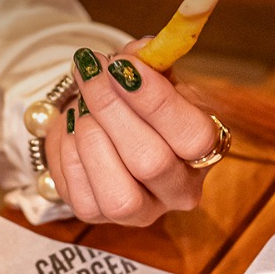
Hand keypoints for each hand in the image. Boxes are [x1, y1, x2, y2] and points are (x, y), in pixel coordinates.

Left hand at [45, 43, 219, 224]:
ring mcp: (143, 212)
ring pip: (119, 195)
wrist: (103, 122)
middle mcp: (181, 190)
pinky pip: (81, 197)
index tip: (122, 66)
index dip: (156, 101)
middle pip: (151, 163)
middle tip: (91, 73)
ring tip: (82, 107)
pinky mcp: (100, 218)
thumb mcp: (150, 72)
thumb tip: (135, 55)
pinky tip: (72, 131)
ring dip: (91, 140)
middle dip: (112, 111)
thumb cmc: (136, 99)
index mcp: (206, 150)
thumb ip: (146, 60)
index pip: (193, 136)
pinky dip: (69, 156)